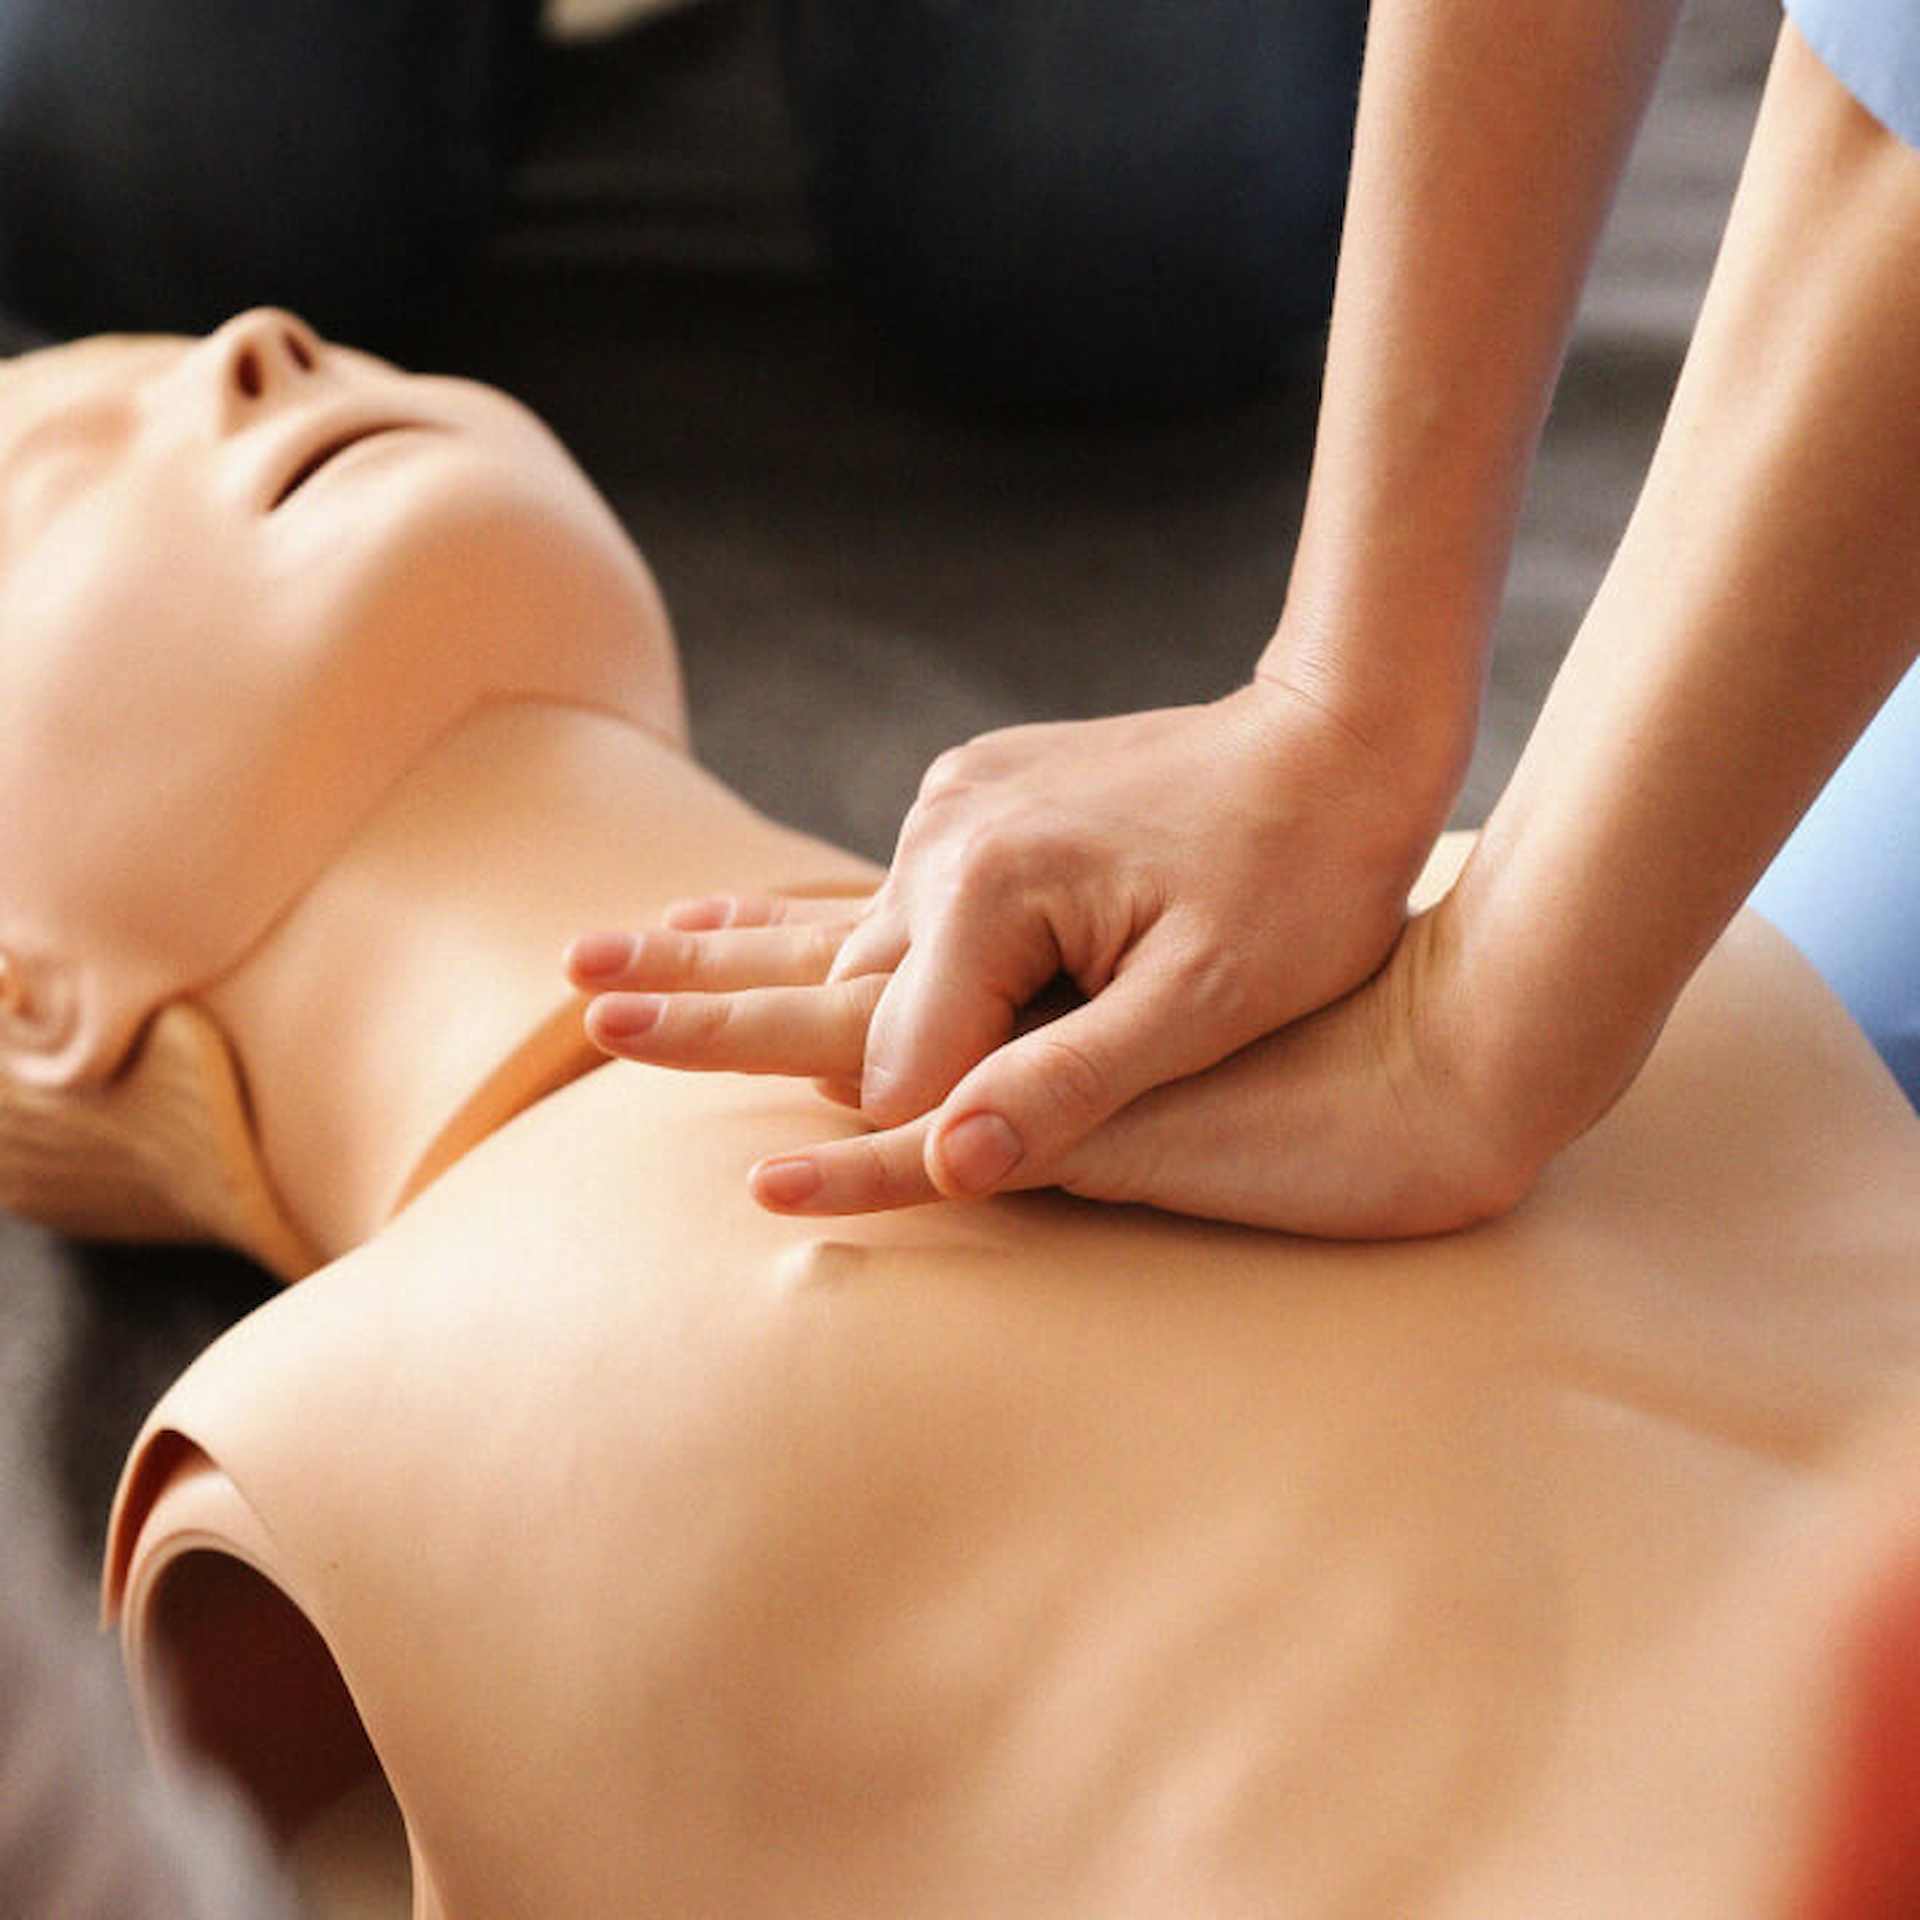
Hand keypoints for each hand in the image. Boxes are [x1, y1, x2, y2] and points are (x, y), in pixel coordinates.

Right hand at [563, 888, 1539, 1237]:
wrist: (1344, 734)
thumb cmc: (1305, 880)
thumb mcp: (1208, 1000)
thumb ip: (1075, 1082)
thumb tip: (951, 1164)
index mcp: (991, 889)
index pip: (903, 1055)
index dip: (902, 1132)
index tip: (826, 1192)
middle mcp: (949, 839)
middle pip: (823, 971)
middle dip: (701, 1007)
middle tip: (576, 1007)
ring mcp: (958, 810)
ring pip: (839, 924)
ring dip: (726, 953)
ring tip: (603, 958)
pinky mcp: (981, 800)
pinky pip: (885, 888)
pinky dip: (810, 916)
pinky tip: (739, 912)